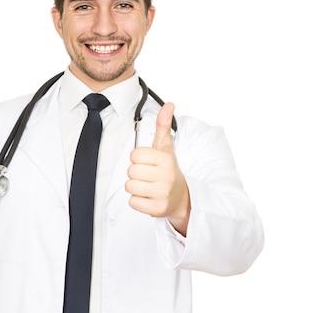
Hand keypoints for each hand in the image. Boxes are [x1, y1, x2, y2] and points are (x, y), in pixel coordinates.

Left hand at [126, 103, 190, 235]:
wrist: (181, 196)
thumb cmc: (168, 169)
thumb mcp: (166, 147)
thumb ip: (163, 125)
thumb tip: (169, 104)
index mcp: (166, 159)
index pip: (135, 155)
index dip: (138, 159)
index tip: (149, 162)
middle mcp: (166, 176)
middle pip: (130, 171)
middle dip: (136, 174)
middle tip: (148, 176)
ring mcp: (162, 193)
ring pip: (130, 187)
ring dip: (136, 188)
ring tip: (148, 186)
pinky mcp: (157, 208)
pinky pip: (133, 202)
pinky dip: (138, 201)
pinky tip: (149, 197)